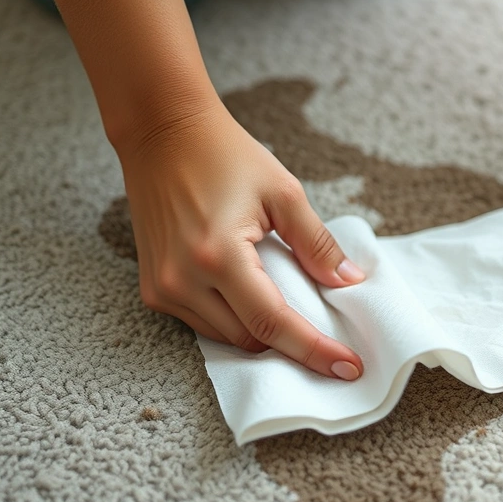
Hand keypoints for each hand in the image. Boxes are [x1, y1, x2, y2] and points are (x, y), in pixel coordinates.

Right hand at [116, 102, 365, 379]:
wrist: (162, 133)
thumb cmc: (225, 155)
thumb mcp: (284, 192)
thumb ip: (317, 244)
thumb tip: (348, 282)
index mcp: (218, 255)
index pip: (273, 323)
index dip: (314, 350)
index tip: (348, 368)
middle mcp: (183, 280)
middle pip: (251, 340)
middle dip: (292, 345)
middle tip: (333, 341)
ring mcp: (163, 288)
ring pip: (226, 338)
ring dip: (263, 335)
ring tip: (297, 318)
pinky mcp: (153, 288)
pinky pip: (203, 325)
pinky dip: (235, 321)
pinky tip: (258, 304)